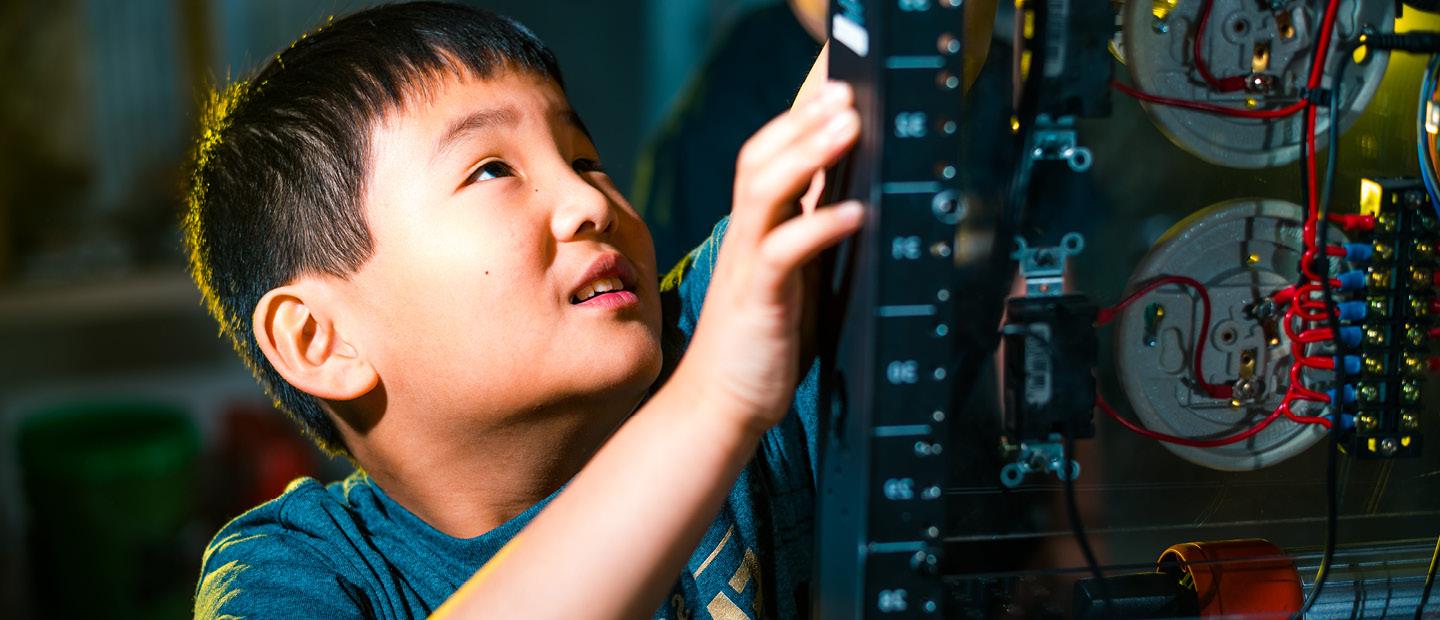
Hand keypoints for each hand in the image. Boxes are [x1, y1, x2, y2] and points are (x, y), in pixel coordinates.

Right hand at [675, 81, 862, 434]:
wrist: (722, 406)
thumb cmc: (761, 346)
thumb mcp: (794, 282)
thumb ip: (809, 240)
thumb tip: (849, 200)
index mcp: (757, 233)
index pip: (765, 158)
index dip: (797, 122)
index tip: (836, 93)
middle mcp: (747, 240)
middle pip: (760, 159)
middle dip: (802, 122)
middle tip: (845, 95)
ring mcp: (749, 267)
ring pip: (765, 191)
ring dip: (808, 155)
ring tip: (848, 128)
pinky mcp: (759, 299)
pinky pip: (785, 250)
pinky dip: (820, 225)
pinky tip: (855, 211)